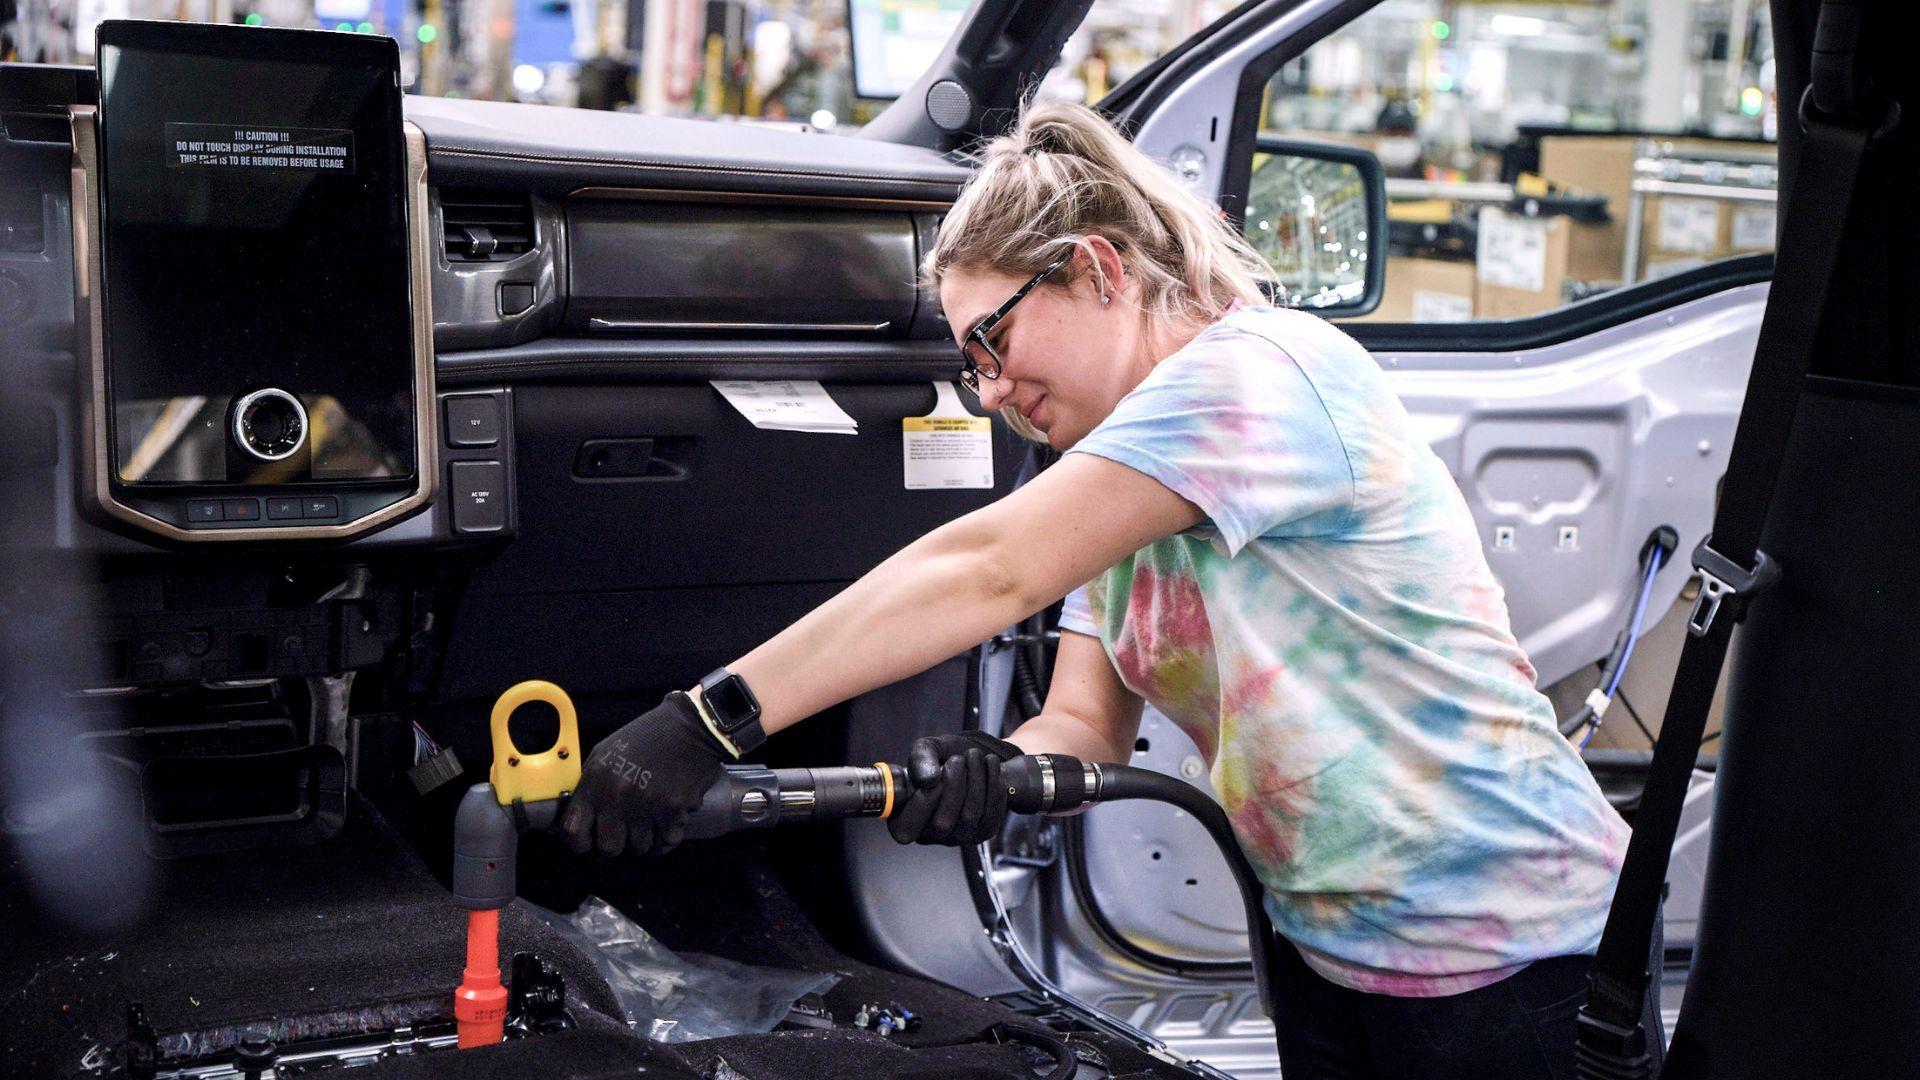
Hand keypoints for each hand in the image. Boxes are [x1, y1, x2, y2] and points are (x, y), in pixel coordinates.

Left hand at [561, 693, 727, 856]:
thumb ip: (591, 786)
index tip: (590, 842)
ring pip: (639, 849)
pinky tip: (668, 823)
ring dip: (644, 840)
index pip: (574, 831)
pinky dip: (667, 838)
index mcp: (595, 781)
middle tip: (626, 831)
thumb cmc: (645, 739)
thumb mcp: (606, 753)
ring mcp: (647, 807)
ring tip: (650, 823)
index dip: (580, 843)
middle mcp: (617, 797)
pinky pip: (666, 844)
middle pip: (609, 849)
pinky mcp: (674, 812)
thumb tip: (584, 819)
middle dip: (617, 843)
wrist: (690, 727)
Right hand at [887, 730, 1022, 845]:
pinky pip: (991, 811)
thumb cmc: (944, 755)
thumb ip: (920, 759)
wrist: (976, 758)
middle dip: (953, 783)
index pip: (907, 829)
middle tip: (957, 759)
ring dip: (975, 777)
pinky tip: (989, 764)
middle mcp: (931, 835)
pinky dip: (993, 781)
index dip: (921, 802)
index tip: (935, 777)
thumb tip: (928, 781)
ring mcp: (960, 836)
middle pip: (942, 822)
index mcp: (906, 818)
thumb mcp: (928, 749)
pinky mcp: (985, 831)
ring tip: (974, 756)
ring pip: (970, 815)